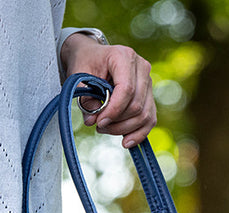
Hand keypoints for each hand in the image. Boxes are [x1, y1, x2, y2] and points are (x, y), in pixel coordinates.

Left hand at [60, 33, 156, 148]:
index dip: (113, 110)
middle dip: (118, 122)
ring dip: (125, 129)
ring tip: (106, 129)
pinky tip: (126, 142)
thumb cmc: (85, 62)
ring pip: (145, 115)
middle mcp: (142, 68)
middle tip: (98, 126)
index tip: (98, 122)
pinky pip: (150, 119)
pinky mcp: (149, 95)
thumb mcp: (78, 75)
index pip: (126, 89)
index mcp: (124, 56)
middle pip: (137, 105)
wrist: (92, 55)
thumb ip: (85, 97)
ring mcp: (148, 82)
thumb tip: (92, 121)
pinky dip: (139, 133)